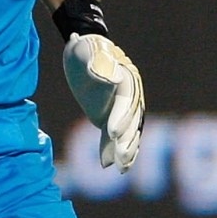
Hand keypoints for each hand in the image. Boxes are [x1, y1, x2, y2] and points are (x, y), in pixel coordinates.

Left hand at [63, 34, 144, 171]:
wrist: (85, 51)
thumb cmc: (86, 50)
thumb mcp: (87, 53)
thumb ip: (100, 66)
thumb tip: (115, 79)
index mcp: (126, 80)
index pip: (125, 102)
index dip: (120, 118)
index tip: (113, 132)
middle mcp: (129, 97)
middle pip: (131, 121)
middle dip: (127, 140)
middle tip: (120, 156)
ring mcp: (122, 109)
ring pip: (128, 132)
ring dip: (126, 149)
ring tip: (122, 167)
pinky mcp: (112, 118)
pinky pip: (117, 137)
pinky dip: (116, 151)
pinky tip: (115, 167)